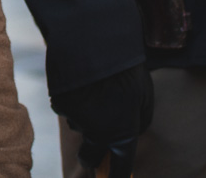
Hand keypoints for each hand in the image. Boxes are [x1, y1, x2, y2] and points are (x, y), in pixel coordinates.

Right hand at [52, 62, 153, 177]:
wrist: (95, 41)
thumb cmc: (126, 67)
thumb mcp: (145, 95)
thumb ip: (140, 119)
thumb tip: (133, 130)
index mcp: (122, 133)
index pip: (121, 167)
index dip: (118, 177)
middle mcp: (97, 133)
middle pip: (90, 158)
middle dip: (91, 158)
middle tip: (93, 149)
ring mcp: (76, 120)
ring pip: (78, 127)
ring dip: (84, 117)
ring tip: (93, 89)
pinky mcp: (60, 105)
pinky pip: (66, 109)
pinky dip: (72, 100)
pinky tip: (79, 82)